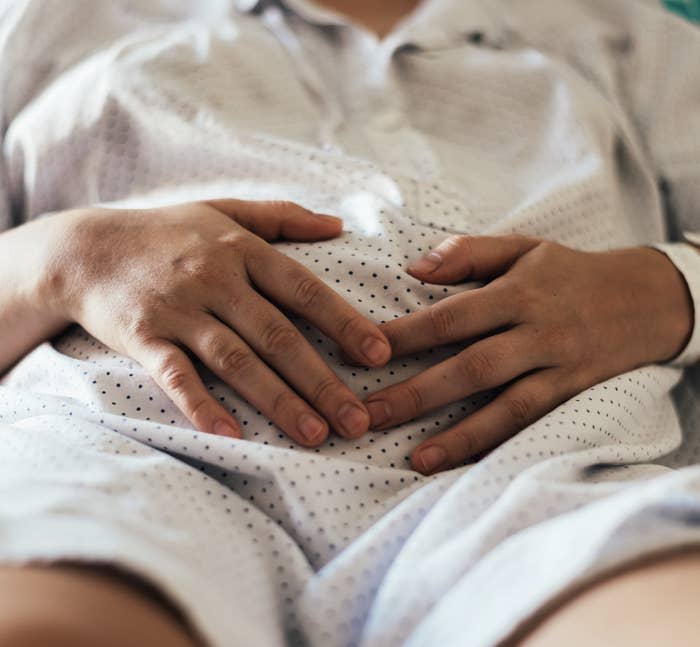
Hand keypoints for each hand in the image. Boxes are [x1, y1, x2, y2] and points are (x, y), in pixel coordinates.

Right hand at [50, 200, 390, 444]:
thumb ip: (283, 216)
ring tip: (315, 436)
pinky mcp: (143, 337)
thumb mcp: (224, 209)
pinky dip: (202, 405)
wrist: (86, 248)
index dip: (345, 323)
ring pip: (236, 360)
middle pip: (278, 335)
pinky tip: (232, 436)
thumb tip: (339, 225)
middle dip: (322, 381)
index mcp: (243, 249)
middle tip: (357, 421)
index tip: (380, 356)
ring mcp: (179, 310)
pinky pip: (175, 376)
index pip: (305, 289)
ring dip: (278, 400)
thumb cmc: (167, 232)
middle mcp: (216, 279)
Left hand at [364, 235, 692, 473]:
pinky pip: (529, 424)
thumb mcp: (523, 247)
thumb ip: (468, 253)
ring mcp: (557, 368)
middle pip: (471, 366)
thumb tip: (414, 267)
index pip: (452, 316)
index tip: (364, 354)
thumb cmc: (569, 273)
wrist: (646, 300)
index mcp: (518, 291)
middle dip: (416, 393)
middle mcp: (538, 332)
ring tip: (411, 457)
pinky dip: (492, 443)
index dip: (407, 336)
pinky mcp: (572, 395)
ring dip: (455, 434)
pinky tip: (456, 462)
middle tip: (367, 414)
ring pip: (503, 405)